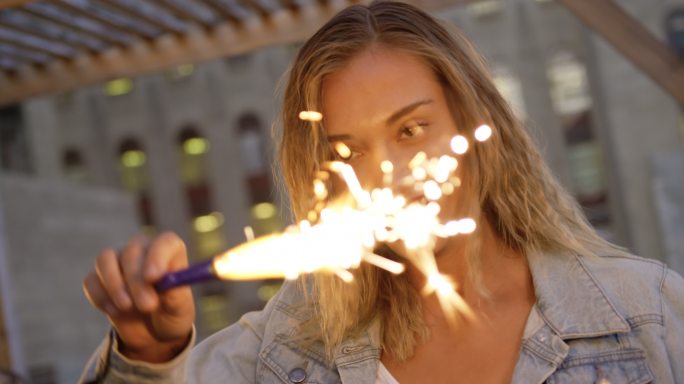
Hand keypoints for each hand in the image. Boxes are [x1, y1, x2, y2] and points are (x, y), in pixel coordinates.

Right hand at [83, 232, 194, 362]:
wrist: (153, 333)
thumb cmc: (172, 314)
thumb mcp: (180, 309)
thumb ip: (175, 293)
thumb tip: (164, 279)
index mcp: (170, 252)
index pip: (165, 242)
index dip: (157, 256)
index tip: (153, 278)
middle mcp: (143, 250)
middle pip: (132, 251)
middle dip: (136, 281)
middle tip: (147, 306)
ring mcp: (119, 260)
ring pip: (105, 259)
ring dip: (114, 286)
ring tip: (127, 308)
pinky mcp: (99, 277)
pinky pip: (91, 280)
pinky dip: (100, 297)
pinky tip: (115, 311)